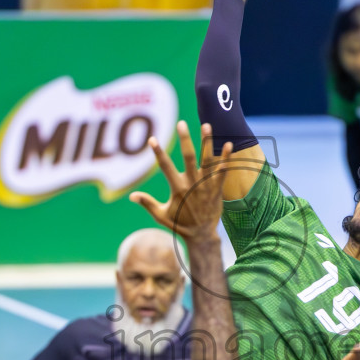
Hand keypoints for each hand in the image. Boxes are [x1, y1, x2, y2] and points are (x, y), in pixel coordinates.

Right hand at [129, 122, 232, 241]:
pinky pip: (222, 171)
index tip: (152, 140)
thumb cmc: (179, 224)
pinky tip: (228, 144)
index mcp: (177, 188)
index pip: (165, 166)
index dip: (158, 152)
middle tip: (182, 124)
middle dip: (185, 139)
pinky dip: (225, 158)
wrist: (201, 235)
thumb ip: (147, 203)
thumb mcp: (161, 215)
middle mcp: (192, 184)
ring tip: (206, 125)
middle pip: (188, 157)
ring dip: (206, 142)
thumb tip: (131, 196)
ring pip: (207, 160)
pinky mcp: (217, 189)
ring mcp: (206, 186)